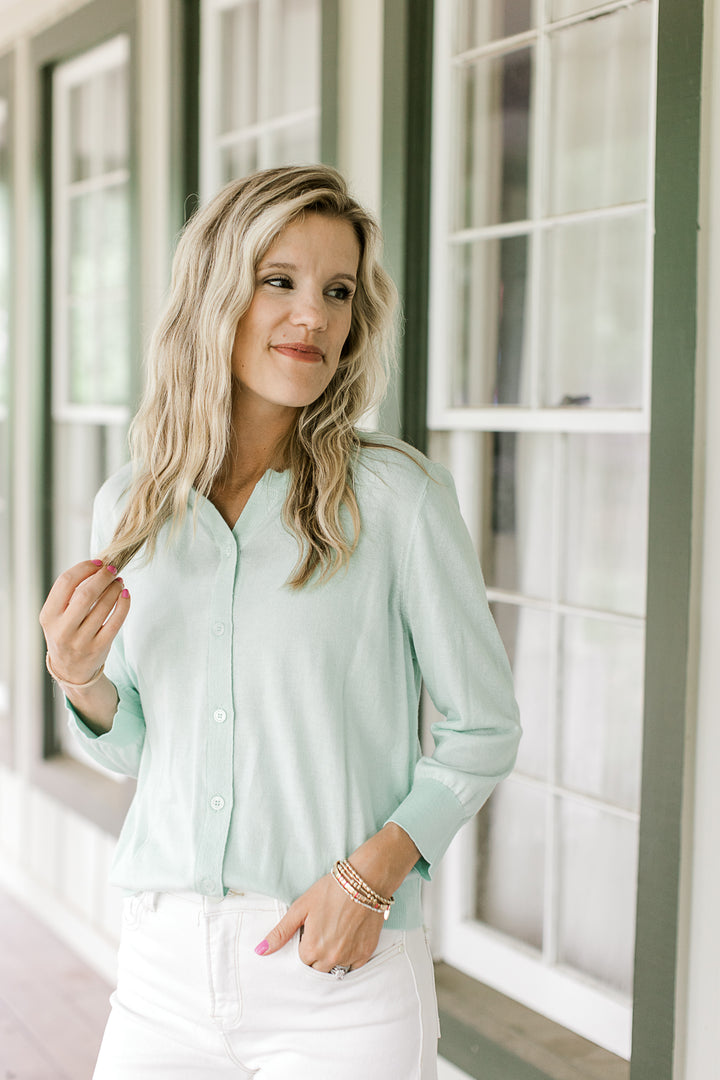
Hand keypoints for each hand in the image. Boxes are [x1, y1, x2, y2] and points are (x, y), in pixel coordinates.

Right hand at [40, 560, 129, 685]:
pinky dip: (123, 605)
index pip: (65, 582)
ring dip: (114, 589)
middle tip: (113, 569)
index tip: (98, 562)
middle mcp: (62, 629)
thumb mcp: (57, 616)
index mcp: (48, 616)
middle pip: (85, 594)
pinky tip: (125, 595)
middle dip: (102, 577)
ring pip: (103, 606)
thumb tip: (98, 566)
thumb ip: (69, 594)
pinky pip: (116, 622)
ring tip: (119, 582)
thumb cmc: (66, 633)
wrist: (70, 670)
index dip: (84, 568)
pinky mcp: (99, 648)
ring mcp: (81, 641)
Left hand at [254, 824, 420, 970]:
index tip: (311, 930)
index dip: (305, 944)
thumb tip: (259, 951)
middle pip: (317, 968)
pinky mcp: (365, 953)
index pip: (301, 960)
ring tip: (337, 933)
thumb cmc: (330, 890)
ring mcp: (349, 957)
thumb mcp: (301, 907)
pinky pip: (353, 967)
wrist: (365, 881)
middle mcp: (330, 958)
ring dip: (333, 958)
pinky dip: (349, 957)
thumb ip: (280, 932)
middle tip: (324, 931)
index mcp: (311, 948)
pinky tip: (349, 938)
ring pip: (335, 969)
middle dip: (317, 954)